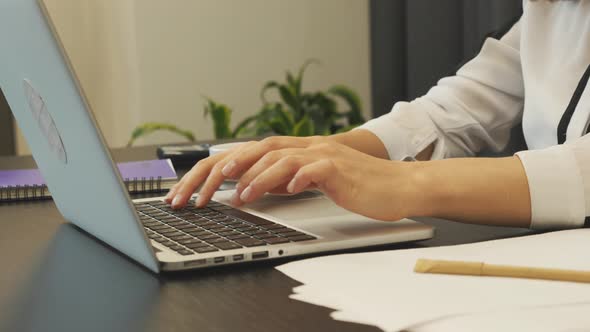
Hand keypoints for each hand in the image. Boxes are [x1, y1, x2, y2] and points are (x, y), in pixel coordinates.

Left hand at [231, 142, 417, 221]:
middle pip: (263, 148)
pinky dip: (299, 179)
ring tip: (243, 195)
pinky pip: (316, 170)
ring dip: (260, 176)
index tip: (211, 179)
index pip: (259, 150)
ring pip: (284, 158)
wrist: (398, 185)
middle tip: (214, 184)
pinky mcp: (341, 170)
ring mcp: (326, 156)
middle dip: (234, 165)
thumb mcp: (317, 181)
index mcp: (303, 150)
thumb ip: (291, 179)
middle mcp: (311, 148)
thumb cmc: (359, 186)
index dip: (231, 162)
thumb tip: (261, 186)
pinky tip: (288, 190)